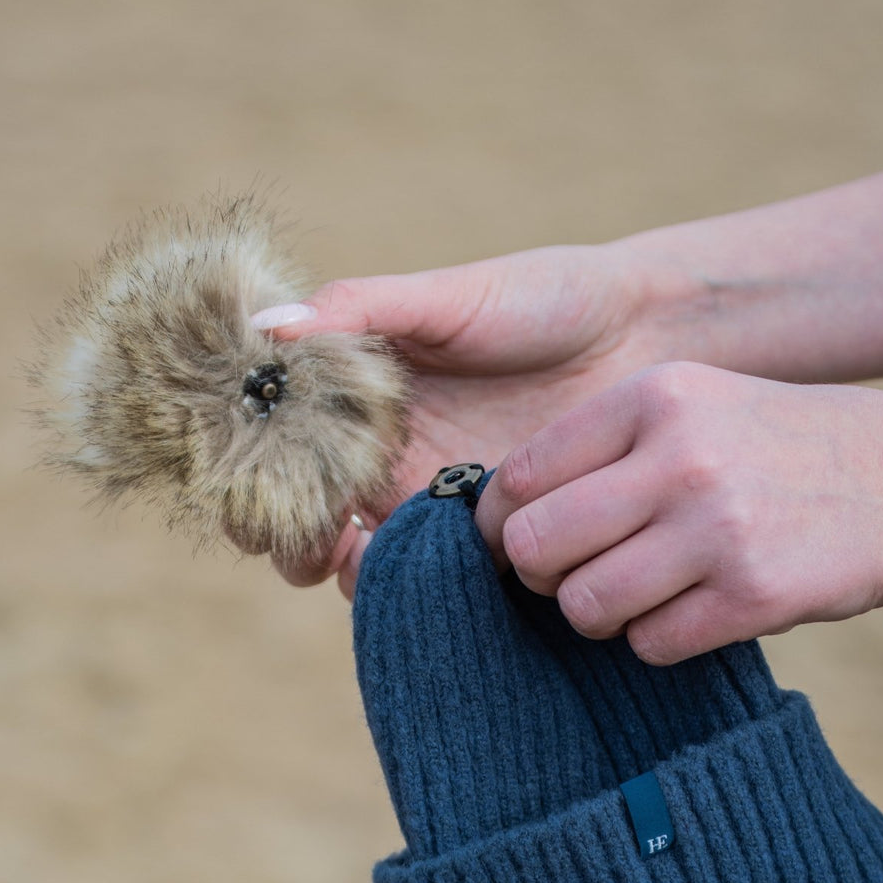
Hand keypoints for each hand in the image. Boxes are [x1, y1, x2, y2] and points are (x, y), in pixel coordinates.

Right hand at [254, 242, 664, 594]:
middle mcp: (381, 453)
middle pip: (301, 514)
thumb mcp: (447, 297)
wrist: (639, 336)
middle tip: (293, 545)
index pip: (275, 444)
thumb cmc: (541, 299)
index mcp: (356, 394)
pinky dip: (404, 585)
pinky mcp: (480, 535)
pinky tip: (405, 572)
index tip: (243, 489)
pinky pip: (428, 576)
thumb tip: (263, 329)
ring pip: (355, 556)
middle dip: (282, 539)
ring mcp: (427, 498)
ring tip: (349, 560)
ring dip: (336, 571)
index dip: (247, 473)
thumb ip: (360, 310)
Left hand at [474, 361, 882, 664]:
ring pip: (584, 605)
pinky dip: (657, 638)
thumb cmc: (772, 448)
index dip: (497, 524)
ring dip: (598, 613)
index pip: (519, 477)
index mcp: (654, 397)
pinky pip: (648, 644)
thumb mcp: (691, 406)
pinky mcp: (753, 595)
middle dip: (539, 574)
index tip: (512, 543)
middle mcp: (681, 456)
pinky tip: (692, 608)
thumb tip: (497, 516)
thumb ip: (599, 447)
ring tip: (639, 592)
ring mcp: (718, 528)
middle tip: (570, 574)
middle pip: (534, 547)